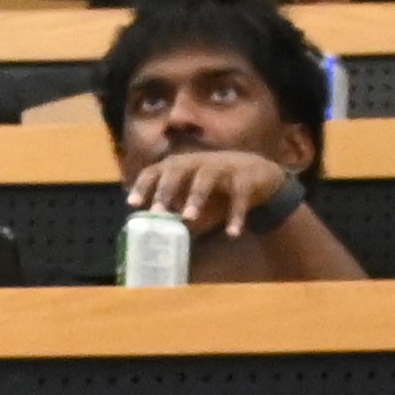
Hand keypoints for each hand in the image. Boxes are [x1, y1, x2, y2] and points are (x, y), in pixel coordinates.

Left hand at [128, 149, 302, 236]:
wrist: (260, 176)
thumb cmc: (218, 188)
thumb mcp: (193, 198)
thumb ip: (176, 210)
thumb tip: (153, 233)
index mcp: (182, 165)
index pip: (156, 170)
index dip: (144, 185)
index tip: (133, 203)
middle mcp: (198, 162)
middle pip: (177, 168)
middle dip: (166, 188)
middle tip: (158, 210)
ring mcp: (223, 166)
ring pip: (205, 178)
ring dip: (195, 197)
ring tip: (189, 219)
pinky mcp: (246, 177)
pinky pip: (239, 196)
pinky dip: (236, 215)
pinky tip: (232, 233)